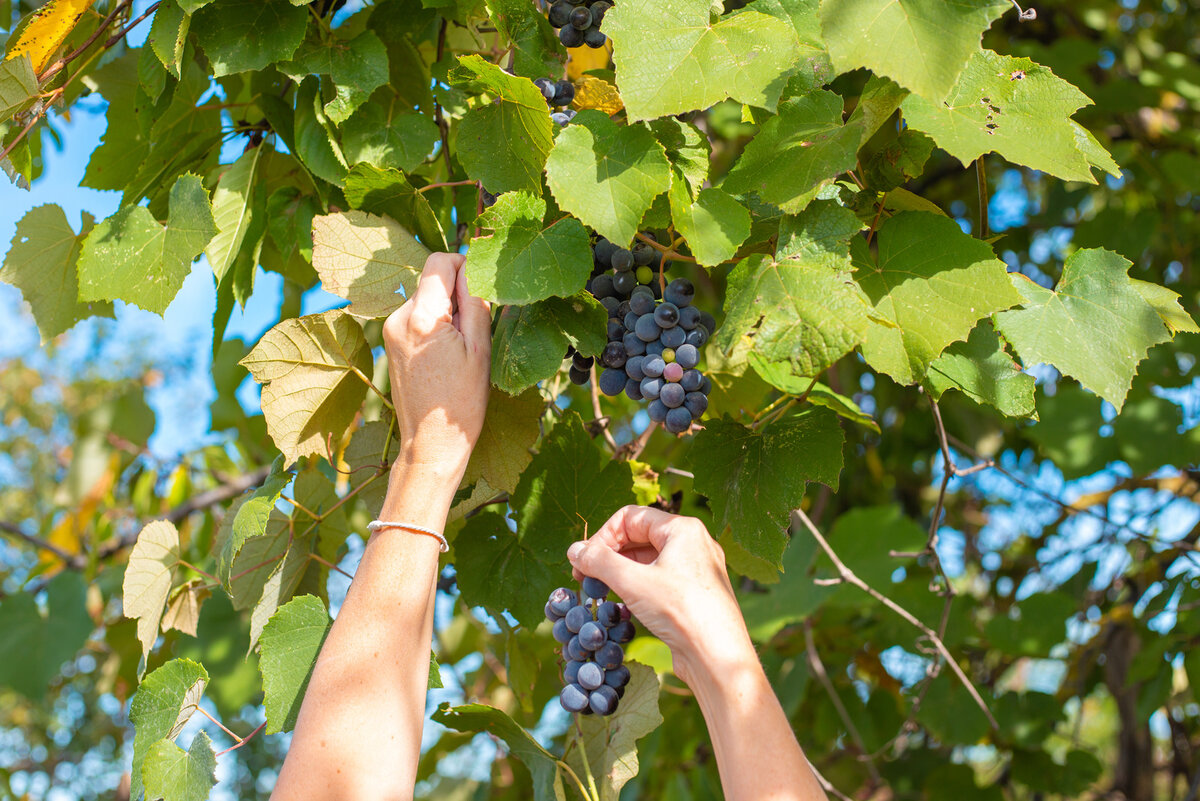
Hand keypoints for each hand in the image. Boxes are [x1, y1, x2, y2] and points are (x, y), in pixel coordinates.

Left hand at [382, 253, 491, 482]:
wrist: (430, 444)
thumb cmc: (461, 402)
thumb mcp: (480, 349)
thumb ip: (476, 302)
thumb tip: (473, 269)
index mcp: (422, 317)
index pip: (439, 262)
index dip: (464, 265)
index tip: (480, 288)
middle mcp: (398, 318)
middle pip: (431, 281)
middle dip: (456, 295)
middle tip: (474, 330)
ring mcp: (390, 331)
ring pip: (425, 300)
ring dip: (445, 312)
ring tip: (460, 350)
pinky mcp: (389, 343)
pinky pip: (416, 319)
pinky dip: (434, 327)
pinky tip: (446, 357)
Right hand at [567, 506, 754, 685]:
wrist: (718, 656)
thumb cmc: (681, 611)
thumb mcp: (632, 582)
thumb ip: (599, 561)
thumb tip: (574, 549)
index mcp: (683, 529)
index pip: (631, 517)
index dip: (602, 536)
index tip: (584, 560)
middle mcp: (693, 544)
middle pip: (640, 536)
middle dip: (609, 554)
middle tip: (585, 575)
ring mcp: (696, 569)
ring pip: (649, 560)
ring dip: (621, 571)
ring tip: (600, 589)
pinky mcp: (694, 593)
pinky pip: (660, 579)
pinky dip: (637, 585)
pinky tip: (624, 603)